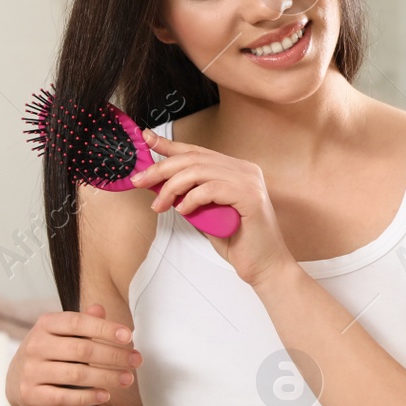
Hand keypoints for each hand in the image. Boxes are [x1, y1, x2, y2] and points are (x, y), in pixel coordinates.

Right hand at [5, 304, 140, 405]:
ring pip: (76, 375)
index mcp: (45, 324)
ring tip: (128, 379)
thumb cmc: (51, 352)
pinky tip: (105, 395)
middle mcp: (35, 345)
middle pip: (82, 350)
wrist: (18, 381)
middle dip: (114, 356)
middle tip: (136, 361)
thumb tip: (99, 308)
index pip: (78, 322)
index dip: (105, 328)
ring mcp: (30, 371)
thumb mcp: (63, 333)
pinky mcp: (29, 394)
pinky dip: (87, 398)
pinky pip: (63, 398)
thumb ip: (83, 321)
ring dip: (106, 377)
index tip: (129, 336)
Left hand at [129, 129, 298, 287]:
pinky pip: (211, 189)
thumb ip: (189, 195)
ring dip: (172, 187)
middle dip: (161, 168)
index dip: (170, 145)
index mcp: (236, 169)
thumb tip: (158, 184)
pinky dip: (192, 199)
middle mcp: (245, 170)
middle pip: (194, 158)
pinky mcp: (251, 197)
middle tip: (140, 180)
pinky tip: (183, 210)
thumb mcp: (205, 212)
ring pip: (199, 171)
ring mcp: (249, 182)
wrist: (264, 266)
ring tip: (160, 205)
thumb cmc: (237, 241)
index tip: (146, 139)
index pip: (197, 151)